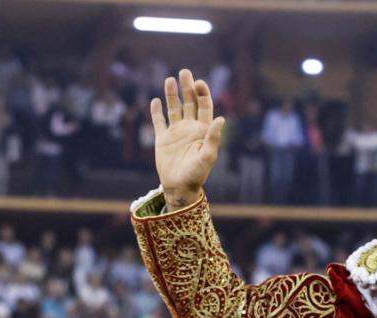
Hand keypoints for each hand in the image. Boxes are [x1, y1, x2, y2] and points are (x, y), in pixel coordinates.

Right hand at [150, 68, 224, 209]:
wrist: (179, 187)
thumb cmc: (197, 174)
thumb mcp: (207, 156)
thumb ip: (213, 138)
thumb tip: (221, 118)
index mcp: (203, 129)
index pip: (204, 106)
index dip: (202, 93)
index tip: (198, 82)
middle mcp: (190, 127)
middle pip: (189, 102)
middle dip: (187, 87)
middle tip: (184, 72)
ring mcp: (176, 132)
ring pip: (174, 108)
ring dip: (172, 94)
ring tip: (169, 80)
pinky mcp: (162, 139)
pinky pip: (159, 122)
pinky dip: (156, 111)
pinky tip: (155, 101)